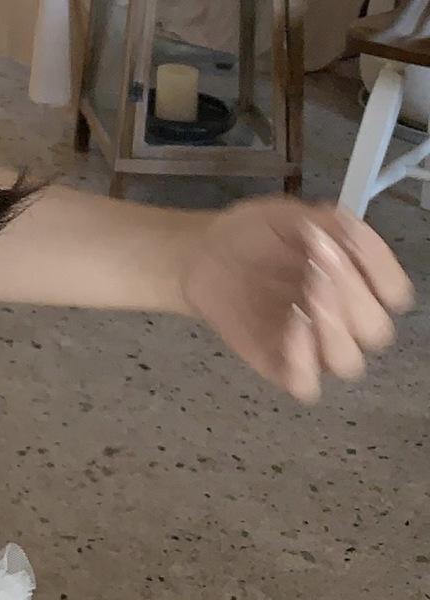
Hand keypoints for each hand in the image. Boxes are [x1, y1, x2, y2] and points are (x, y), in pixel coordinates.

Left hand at [180, 197, 413, 402]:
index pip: (394, 293)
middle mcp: (341, 318)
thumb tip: (351, 229)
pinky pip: (306, 383)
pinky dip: (303, 360)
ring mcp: (313, 346)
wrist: (204, 253)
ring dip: (334, 327)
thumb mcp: (285, 215)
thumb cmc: (251, 236)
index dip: (383, 273)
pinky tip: (290, 327)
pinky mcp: (281, 366)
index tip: (352, 243)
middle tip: (321, 263)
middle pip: (376, 330)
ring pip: (349, 362)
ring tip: (307, 293)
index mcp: (353, 281)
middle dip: (353, 294)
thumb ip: (323, 222)